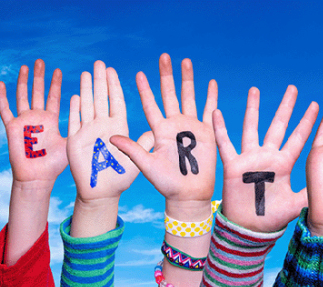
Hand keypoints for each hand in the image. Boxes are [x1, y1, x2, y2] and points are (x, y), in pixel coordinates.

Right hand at [0, 59, 67, 185]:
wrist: (37, 178)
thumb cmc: (55, 165)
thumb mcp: (70, 143)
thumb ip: (78, 128)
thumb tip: (94, 118)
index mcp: (50, 120)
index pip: (53, 96)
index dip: (55, 83)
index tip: (58, 69)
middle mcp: (36, 118)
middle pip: (37, 92)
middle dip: (40, 76)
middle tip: (41, 61)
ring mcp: (23, 121)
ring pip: (22, 96)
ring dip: (23, 81)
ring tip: (25, 67)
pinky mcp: (12, 128)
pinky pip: (5, 110)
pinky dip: (2, 97)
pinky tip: (1, 84)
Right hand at [68, 61, 149, 200]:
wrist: (101, 193)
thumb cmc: (120, 178)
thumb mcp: (137, 161)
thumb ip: (142, 144)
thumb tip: (155, 130)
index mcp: (117, 127)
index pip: (115, 101)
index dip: (114, 86)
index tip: (113, 70)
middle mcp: (102, 126)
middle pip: (100, 99)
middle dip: (99, 81)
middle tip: (99, 63)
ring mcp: (87, 132)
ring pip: (86, 106)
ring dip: (86, 90)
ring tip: (86, 73)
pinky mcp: (75, 142)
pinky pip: (74, 122)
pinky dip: (74, 110)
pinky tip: (74, 96)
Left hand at [111, 54, 217, 216]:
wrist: (187, 194)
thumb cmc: (165, 183)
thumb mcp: (145, 164)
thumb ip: (131, 149)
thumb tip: (111, 137)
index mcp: (158, 130)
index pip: (150, 105)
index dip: (145, 90)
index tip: (139, 74)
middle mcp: (174, 125)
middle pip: (170, 94)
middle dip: (167, 75)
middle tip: (164, 56)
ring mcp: (191, 127)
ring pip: (189, 96)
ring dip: (188, 79)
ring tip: (186, 61)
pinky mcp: (207, 132)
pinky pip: (210, 110)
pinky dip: (211, 96)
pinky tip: (211, 82)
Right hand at [214, 86, 317, 231]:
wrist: (249, 228)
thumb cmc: (273, 218)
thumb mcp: (298, 204)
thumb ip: (312, 192)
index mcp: (284, 164)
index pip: (298, 138)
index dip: (308, 122)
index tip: (319, 105)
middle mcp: (267, 157)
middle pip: (278, 126)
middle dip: (286, 107)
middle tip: (293, 88)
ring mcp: (249, 159)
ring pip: (251, 128)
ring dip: (253, 109)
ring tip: (255, 89)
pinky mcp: (232, 166)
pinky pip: (225, 144)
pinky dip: (220, 129)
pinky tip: (217, 113)